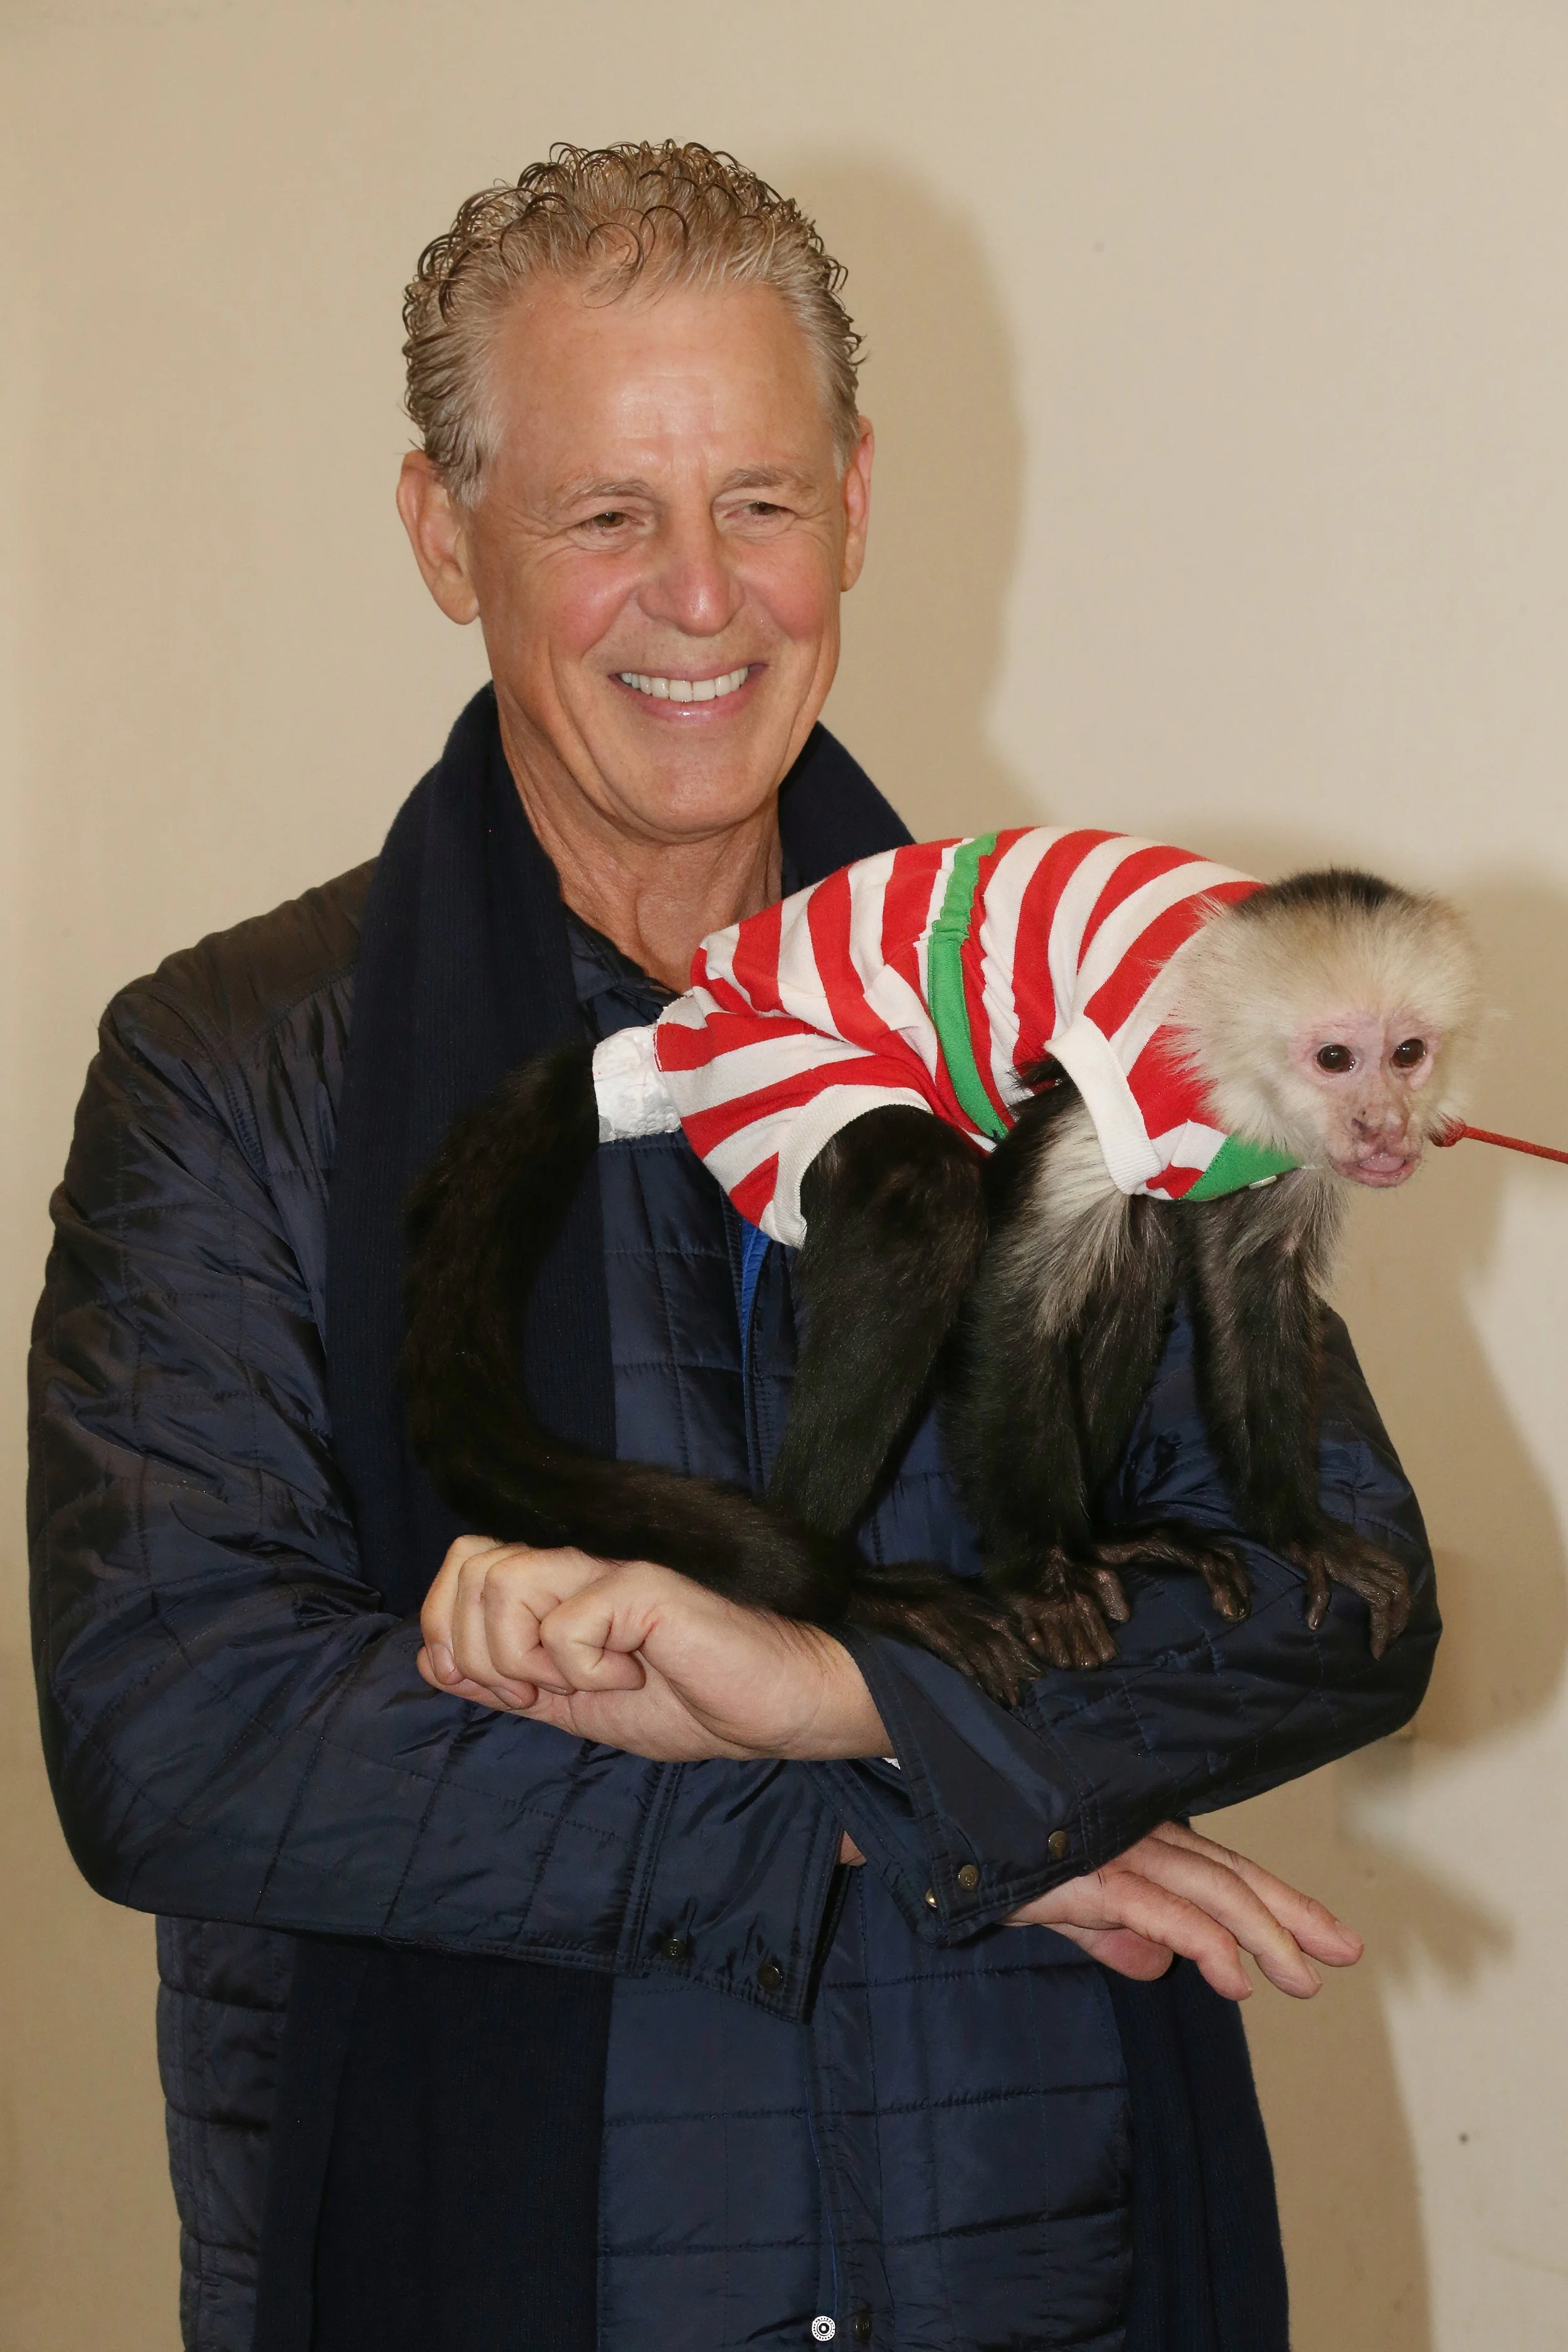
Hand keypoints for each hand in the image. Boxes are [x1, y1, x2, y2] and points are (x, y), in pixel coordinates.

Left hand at [417, 1536, 889, 1762]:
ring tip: (588, 1680)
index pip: (460, 1569)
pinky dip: (583, 1669)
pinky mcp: (642, 1583)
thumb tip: (429, 1658)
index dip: (456, 1637)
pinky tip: (634, 1673)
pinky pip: (563, 1623)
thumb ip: (506, 1681)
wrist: (780, 1709)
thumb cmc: (693, 1700)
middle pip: (467, 1565)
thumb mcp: (576, 1705)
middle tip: (538, 1689)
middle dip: (479, 1650)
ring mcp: (609, 1565)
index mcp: (558, 1582)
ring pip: (500, 1584)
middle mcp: (576, 1560)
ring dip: (527, 1658)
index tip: (516, 1692)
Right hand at [1007, 1819, 1362, 2000]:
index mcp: (1145, 1842)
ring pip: (1214, 1892)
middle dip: (1296, 1915)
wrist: (948, 1830)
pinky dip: (1208, 1946)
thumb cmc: (1009, 1857)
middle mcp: (1145, 1838)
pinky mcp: (1098, 1875)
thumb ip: (1115, 1932)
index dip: (1280, 1903)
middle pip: (1235, 1877)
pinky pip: (1167, 1912)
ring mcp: (1124, 1852)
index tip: (1327, 1937)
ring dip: (1266, 1937)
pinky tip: (1236, 1979)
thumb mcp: (1072, 1907)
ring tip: (1303, 1979)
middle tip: (1347, 1952)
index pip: (1227, 1872)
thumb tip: (1156, 1965)